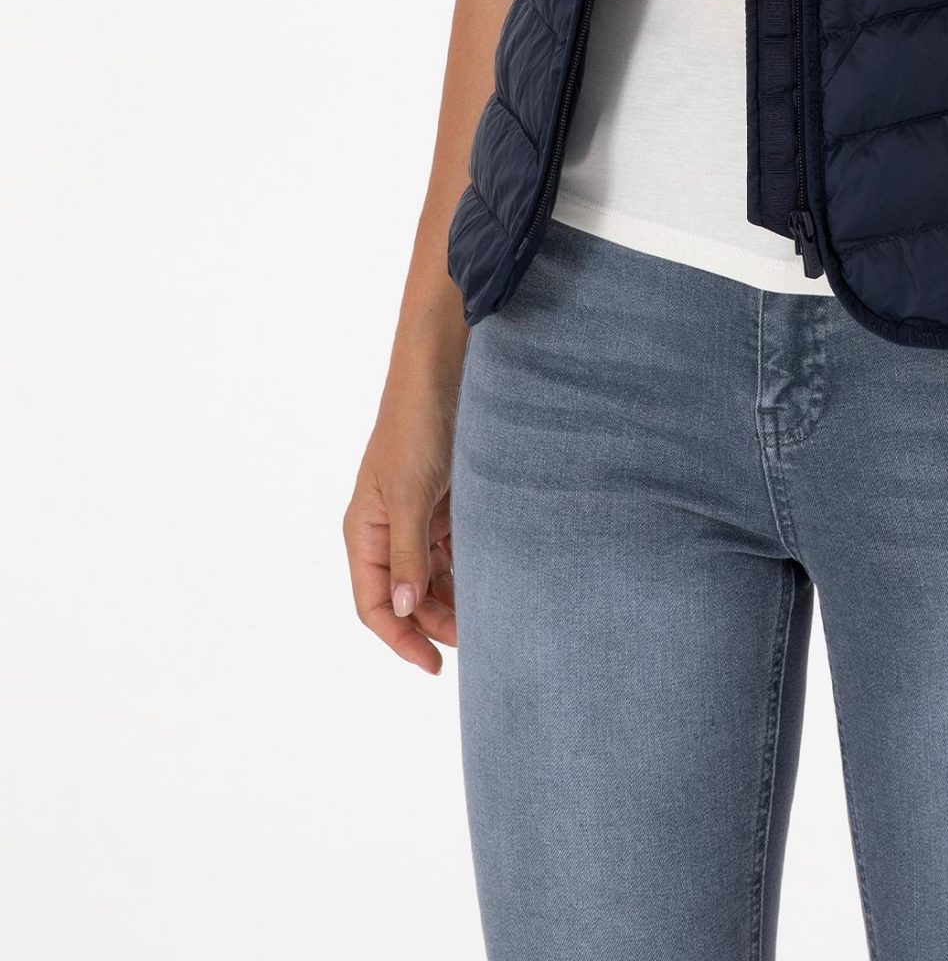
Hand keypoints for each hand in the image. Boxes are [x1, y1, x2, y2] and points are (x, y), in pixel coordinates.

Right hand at [343, 355, 462, 675]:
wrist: (443, 371)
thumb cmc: (416, 427)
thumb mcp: (410, 494)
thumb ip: (408, 554)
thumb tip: (406, 611)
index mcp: (364, 532)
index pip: (374, 605)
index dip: (400, 639)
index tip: (434, 665)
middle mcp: (386, 530)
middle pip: (407, 597)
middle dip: (436, 622)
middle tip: (476, 642)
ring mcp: (416, 517)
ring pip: (433, 576)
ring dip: (455, 599)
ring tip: (489, 617)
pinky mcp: (444, 503)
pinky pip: (454, 550)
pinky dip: (470, 568)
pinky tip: (494, 581)